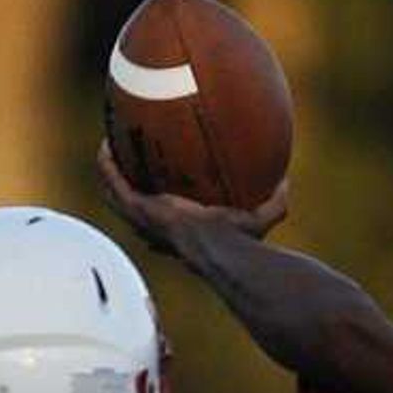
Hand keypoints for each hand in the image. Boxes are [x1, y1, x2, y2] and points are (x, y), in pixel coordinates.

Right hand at [95, 138, 288, 256]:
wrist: (219, 250)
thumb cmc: (240, 242)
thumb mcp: (260, 218)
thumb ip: (274, 201)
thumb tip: (286, 181)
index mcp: (181, 228)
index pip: (162, 216)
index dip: (154, 199)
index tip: (155, 176)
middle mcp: (158, 226)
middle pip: (133, 201)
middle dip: (125, 179)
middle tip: (124, 151)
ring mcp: (144, 219)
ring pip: (115, 192)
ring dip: (109, 169)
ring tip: (107, 143)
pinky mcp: (138, 210)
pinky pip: (114, 184)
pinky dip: (107, 165)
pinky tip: (106, 144)